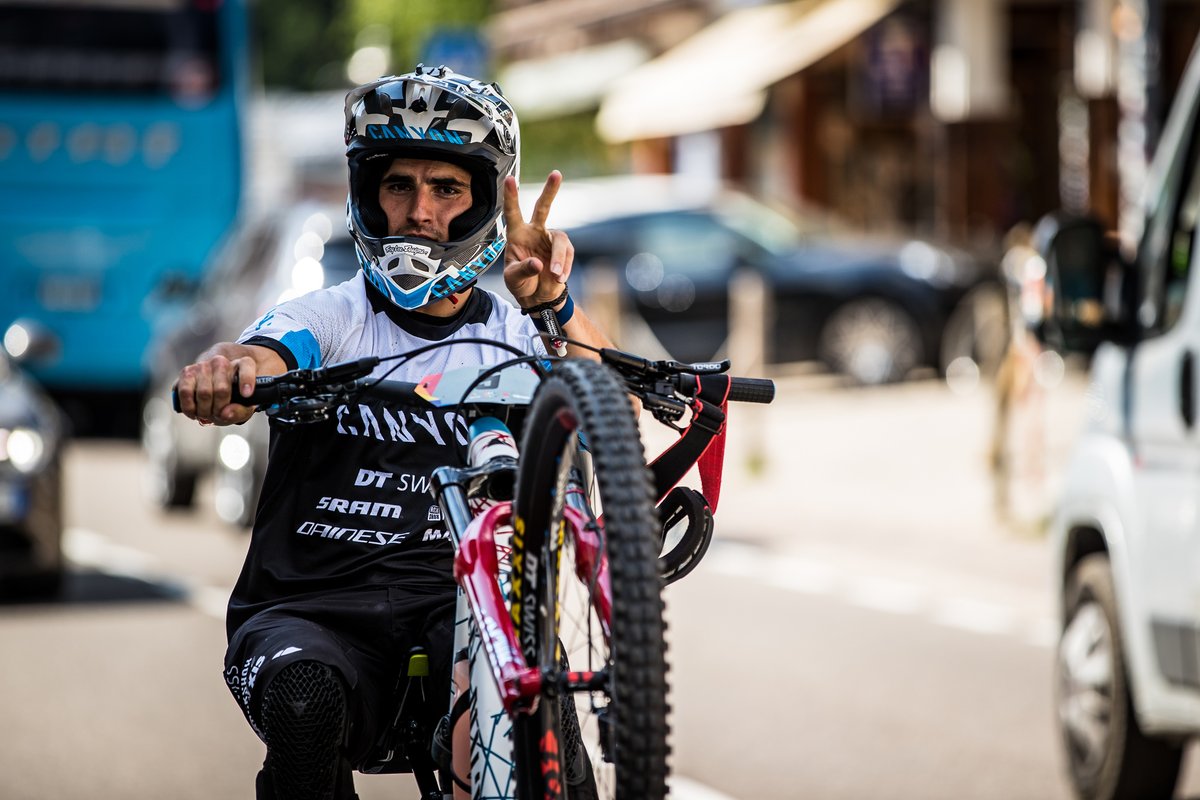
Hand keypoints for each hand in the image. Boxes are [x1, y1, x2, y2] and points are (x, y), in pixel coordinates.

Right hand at [174, 348, 259, 425]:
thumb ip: (240, 411)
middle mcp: (221, 362)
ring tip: (207, 413)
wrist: (212, 387)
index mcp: (242, 365)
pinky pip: (186, 392)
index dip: (246, 381)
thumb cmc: (232, 397)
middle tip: (218, 414)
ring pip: (204, 393)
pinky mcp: (187, 372)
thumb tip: (225, 414)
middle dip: (219, 409)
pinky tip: (194, 412)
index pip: (246, 366)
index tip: (247, 395)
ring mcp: (203, 365)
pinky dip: (189, 407)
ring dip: (204, 410)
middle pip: (222, 390)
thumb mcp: (243, 406)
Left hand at [502, 171, 573, 308]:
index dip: (511, 197)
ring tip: (555, 275)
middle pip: (542, 208)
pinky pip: (567, 256)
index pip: (512, 213)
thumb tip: (538, 264)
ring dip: (558, 259)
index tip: (510, 179)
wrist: (539, 298)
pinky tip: (558, 278)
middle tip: (556, 174)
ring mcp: (551, 240)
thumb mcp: (514, 280)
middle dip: (550, 191)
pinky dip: (564, 268)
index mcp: (517, 235)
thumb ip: (523, 270)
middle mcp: (534, 232)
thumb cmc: (521, 284)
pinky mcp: (565, 250)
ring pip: (560, 241)